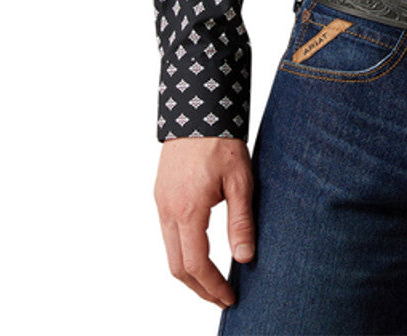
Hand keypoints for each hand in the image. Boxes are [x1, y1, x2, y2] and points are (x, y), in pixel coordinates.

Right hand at [154, 136, 256, 308]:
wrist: (199, 109)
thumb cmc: (222, 141)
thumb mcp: (240, 181)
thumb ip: (241, 221)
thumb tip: (245, 258)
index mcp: (188, 210)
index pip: (196, 264)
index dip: (212, 286)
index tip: (229, 298)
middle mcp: (167, 210)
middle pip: (177, 267)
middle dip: (199, 288)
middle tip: (222, 297)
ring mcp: (161, 203)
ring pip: (169, 252)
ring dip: (189, 273)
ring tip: (214, 281)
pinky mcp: (161, 195)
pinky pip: (167, 234)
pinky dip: (182, 252)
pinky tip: (200, 252)